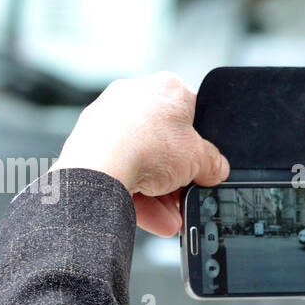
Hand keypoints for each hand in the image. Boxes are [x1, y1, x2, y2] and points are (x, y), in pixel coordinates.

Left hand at [51, 71, 229, 236]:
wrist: (98, 169)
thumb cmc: (146, 148)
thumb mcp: (200, 159)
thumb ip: (214, 164)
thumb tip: (216, 169)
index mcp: (166, 88)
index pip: (193, 115)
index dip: (201, 146)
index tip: (202, 168)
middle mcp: (134, 96)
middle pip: (166, 145)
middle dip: (177, 178)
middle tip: (186, 196)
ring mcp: (107, 119)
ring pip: (141, 162)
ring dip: (159, 195)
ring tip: (170, 217)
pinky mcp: (88, 144)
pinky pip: (120, 171)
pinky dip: (136, 195)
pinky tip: (151, 217)